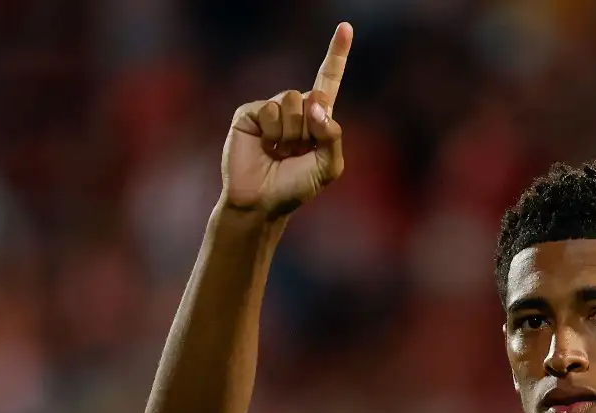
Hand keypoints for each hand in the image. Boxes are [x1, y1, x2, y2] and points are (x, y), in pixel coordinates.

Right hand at [222, 23, 351, 218]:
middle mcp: (294, 108)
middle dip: (311, 128)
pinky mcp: (250, 113)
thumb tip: (316, 105)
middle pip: (315, 95)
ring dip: (291, 133)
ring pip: (292, 100)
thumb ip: (332, 136)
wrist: (262, 202)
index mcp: (316, 118)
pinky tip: (265, 147)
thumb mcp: (328, 167)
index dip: (337, 54)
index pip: (328, 80)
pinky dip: (273, 132)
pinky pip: (270, 109)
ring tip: (280, 152)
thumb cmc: (295, 187)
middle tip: (297, 152)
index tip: (345, 28)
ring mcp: (271, 109)